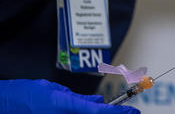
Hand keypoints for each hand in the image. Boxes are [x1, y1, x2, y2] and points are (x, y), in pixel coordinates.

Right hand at [0, 79, 138, 113]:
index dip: (118, 112)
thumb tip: (97, 101)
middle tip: (127, 112)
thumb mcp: (55, 91)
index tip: (132, 112)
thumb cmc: (25, 95)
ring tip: (115, 111)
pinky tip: (92, 108)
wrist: (2, 105)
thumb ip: (79, 99)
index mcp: (65, 107)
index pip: (99, 112)